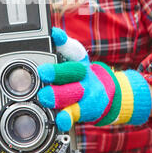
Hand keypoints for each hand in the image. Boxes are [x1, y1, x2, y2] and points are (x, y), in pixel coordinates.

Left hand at [37, 28, 151, 131]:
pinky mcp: (86, 110)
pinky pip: (76, 114)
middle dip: (58, 71)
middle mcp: (84, 74)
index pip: (73, 47)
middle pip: (73, 71)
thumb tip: (53, 33)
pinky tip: (61, 120)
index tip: (54, 35)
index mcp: (80, 59)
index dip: (64, 40)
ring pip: (74, 93)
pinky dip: (68, 117)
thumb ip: (62, 47)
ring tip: (45, 96)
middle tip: (43, 72)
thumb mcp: (73, 59)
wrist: (108, 95)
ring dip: (59, 95)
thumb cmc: (80, 75)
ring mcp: (87, 93)